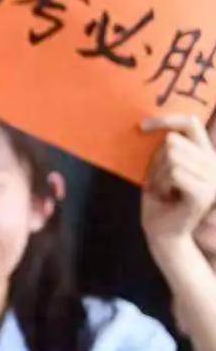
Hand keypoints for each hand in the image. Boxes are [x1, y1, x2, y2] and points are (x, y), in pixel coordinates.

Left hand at [141, 115, 215, 257]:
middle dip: (155, 163)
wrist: (162, 230)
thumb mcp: (159, 168)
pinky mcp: (204, 193)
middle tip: (157, 183)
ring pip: (172, 158)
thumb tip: (163, 131)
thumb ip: (165, 149)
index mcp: (204, 154)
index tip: (141, 126)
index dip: (166, 120)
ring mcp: (212, 178)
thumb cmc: (159, 199)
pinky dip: (162, 184)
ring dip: (157, 176)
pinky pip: (175, 173)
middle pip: (173, 142)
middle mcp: (213, 163)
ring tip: (162, 191)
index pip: (191, 123)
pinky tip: (166, 196)